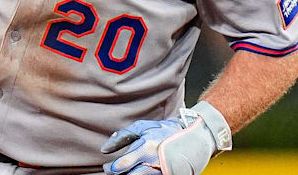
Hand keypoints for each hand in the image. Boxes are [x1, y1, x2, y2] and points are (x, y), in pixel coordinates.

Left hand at [100, 101, 231, 174]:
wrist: (193, 137)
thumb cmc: (165, 131)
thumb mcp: (142, 127)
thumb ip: (122, 137)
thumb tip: (104, 149)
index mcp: (146, 148)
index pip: (122, 165)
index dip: (111, 168)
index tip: (108, 167)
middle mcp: (154, 162)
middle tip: (114, 172)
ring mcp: (162, 172)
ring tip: (127, 172)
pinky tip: (139, 172)